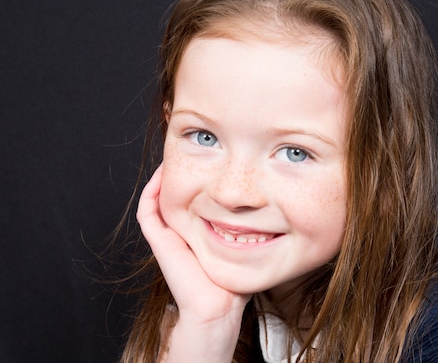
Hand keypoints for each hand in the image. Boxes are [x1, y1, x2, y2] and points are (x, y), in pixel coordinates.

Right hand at [137, 165, 250, 361]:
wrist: (219, 305)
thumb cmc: (233, 280)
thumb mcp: (243, 245)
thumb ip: (249, 227)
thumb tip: (268, 206)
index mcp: (195, 233)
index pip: (190, 199)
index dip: (195, 179)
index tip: (207, 161)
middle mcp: (179, 232)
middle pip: (174, 195)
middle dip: (179, 173)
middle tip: (188, 152)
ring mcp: (167, 235)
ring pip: (157, 198)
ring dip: (163, 177)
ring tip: (173, 157)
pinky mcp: (159, 240)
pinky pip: (148, 209)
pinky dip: (152, 190)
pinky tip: (163, 174)